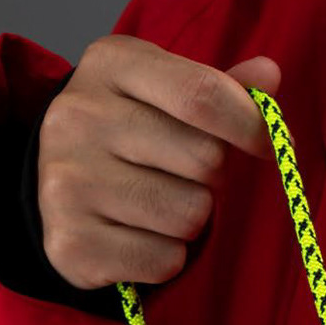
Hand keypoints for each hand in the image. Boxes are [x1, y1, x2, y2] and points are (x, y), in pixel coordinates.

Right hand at [38, 34, 280, 289]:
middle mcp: (78, 117)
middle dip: (214, 176)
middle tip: (188, 176)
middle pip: (204, 158)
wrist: (55, 187)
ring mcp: (67, 182)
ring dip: (192, 220)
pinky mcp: (70, 244)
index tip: (270, 146)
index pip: (202, 94)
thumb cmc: (130, 132)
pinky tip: (140, 237)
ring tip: (160, 206)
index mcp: (110, 63)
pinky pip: (163, 261)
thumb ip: (220, 87)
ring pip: (189, 215)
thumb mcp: (167, 92)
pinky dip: (167, 258)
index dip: (251, 126)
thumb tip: (268, 75)